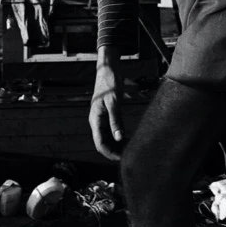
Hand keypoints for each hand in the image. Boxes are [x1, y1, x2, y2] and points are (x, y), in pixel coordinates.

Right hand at [89, 45, 124, 160]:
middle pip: (103, 142)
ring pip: (107, 137)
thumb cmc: (110, 83)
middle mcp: (96, 120)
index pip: (100, 143)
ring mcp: (101, 117)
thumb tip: (119, 138)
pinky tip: (128, 137)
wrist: (108, 68)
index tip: (122, 158)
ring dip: (117, 144)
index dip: (110, 153)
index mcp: (95, 119)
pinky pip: (110, 129)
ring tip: (130, 147)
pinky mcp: (106, 114)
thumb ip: (116, 120)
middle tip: (129, 154)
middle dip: (114, 150)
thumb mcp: (114, 102)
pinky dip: (118, 135)